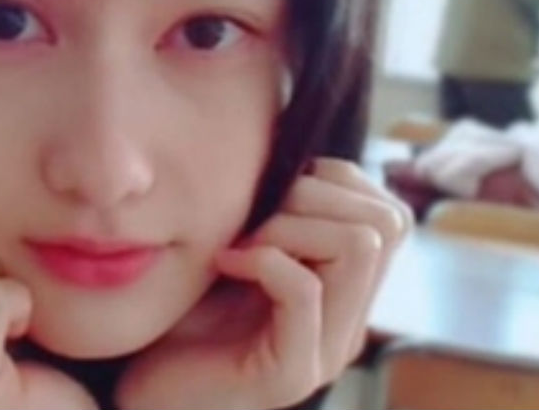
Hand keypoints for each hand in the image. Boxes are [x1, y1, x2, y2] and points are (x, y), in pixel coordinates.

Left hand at [115, 159, 411, 409]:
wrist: (146, 388)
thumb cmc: (183, 316)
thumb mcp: (241, 250)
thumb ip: (279, 215)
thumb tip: (297, 152)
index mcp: (346, 293)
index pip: (392, 214)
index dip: (338, 181)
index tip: (275, 193)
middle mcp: (349, 324)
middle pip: (386, 223)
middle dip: (315, 196)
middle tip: (256, 218)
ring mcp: (326, 352)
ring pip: (359, 247)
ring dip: (291, 225)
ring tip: (243, 243)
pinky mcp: (290, 373)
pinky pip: (304, 290)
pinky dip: (262, 259)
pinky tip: (224, 264)